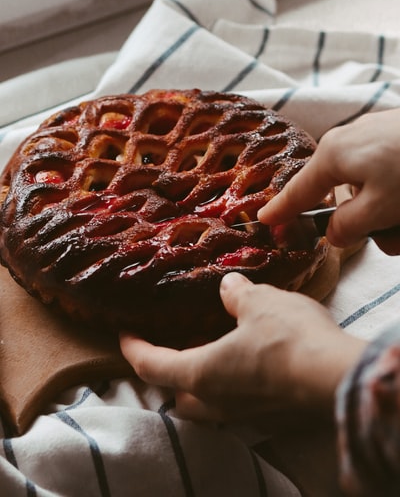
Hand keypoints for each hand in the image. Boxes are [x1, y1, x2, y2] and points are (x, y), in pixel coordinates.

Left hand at [120, 273, 365, 422]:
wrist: (338, 377)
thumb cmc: (289, 339)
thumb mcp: (259, 302)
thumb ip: (237, 295)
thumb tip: (228, 286)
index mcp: (201, 373)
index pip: (150, 365)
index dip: (133, 348)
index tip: (124, 334)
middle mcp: (217, 401)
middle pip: (177, 393)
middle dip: (167, 371)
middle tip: (172, 345)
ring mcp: (244, 414)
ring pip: (207, 405)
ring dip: (200, 380)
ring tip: (210, 351)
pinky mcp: (270, 417)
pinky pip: (237, 405)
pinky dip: (231, 385)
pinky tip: (248, 363)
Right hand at [258, 109, 399, 253]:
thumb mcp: (379, 211)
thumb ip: (347, 228)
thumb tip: (334, 234)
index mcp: (333, 157)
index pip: (297, 192)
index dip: (280, 210)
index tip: (263, 219)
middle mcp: (346, 144)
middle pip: (340, 197)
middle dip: (367, 223)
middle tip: (394, 232)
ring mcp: (371, 138)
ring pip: (368, 191)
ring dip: (389, 214)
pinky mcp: (393, 138)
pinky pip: (384, 176)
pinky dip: (398, 194)